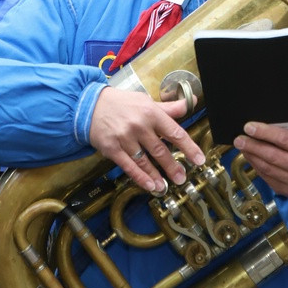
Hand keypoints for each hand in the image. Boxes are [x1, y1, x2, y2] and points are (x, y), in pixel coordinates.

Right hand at [88, 87, 205, 192]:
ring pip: (144, 161)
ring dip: (156, 175)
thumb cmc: (122, 103)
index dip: (189, 147)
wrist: (89, 105)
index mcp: (150, 112)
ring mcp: (124, 138)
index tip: (198, 159)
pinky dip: (140, 177)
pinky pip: (128, 166)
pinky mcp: (112, 149)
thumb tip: (190, 102)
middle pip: (160, 150)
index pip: (174, 132)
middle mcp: (139, 126)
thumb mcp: (145, 101)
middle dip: (172, 166)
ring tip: (166, 186)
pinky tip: (150, 185)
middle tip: (182, 177)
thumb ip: (168, 107)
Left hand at [234, 121, 287, 199]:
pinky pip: (267, 177)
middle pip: (272, 155)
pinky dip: (256, 166)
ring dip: (251, 156)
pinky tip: (251, 158)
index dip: (264, 132)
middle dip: (252, 145)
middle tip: (239, 138)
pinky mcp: (287, 191)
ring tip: (242, 146)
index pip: (284, 139)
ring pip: (267, 167)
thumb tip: (267, 128)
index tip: (249, 127)